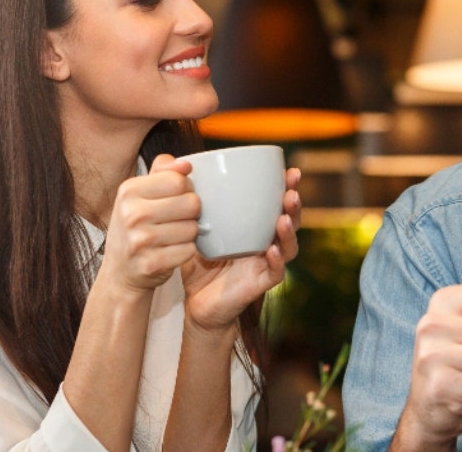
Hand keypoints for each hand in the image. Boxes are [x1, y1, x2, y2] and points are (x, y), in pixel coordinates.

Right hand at [99, 154, 201, 293]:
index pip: (178, 180)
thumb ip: (163, 172)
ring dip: (189, 234)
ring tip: (172, 236)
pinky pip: (189, 250)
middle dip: (191, 212)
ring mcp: (140, 241)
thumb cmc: (135, 228)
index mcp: (129, 191)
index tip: (177, 198)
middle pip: (191, 203)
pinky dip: (185, 252)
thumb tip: (185, 164)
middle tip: (176, 220)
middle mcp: (131, 214)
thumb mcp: (140, 194)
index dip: (186, 189)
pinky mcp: (151, 264)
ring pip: (193, 228)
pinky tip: (171, 251)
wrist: (120, 272)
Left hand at [180, 167, 302, 332]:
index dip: (286, 187)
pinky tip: (272, 250)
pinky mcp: (259, 283)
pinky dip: (277, 261)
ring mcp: (265, 263)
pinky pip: (275, 272)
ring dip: (289, 230)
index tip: (288, 170)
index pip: (275, 202)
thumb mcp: (188, 225)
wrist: (195, 302)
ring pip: (288, 245)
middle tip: (291, 190)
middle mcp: (265, 242)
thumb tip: (167, 159)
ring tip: (284, 218)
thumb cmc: (197, 263)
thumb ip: (179, 195)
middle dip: (294, 204)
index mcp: (254, 226)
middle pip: (290, 220)